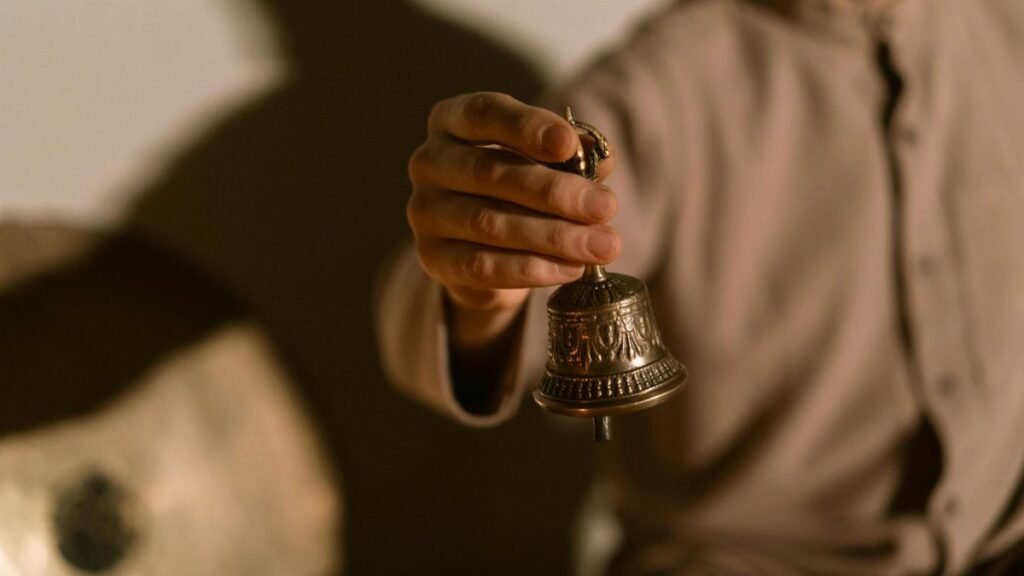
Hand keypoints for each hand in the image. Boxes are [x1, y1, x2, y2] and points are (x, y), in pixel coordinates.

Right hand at [407, 93, 620, 348]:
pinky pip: (482, 266)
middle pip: (490, 172)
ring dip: (554, 236)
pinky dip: (533, 269)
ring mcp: (424, 211)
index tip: (569, 146)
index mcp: (452, 120)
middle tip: (606, 207)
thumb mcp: (546, 160)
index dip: (528, 127)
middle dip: (556, 192)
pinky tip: (572, 269)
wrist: (483, 246)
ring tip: (601, 246)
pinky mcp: (431, 258)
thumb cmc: (518, 187)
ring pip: (489, 223)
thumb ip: (573, 155)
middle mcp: (429, 161)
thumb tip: (603, 159)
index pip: (485, 113)